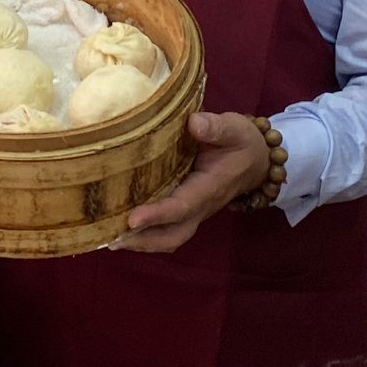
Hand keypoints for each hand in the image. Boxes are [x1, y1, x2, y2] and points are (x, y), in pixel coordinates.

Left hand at [118, 111, 270, 252]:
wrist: (257, 159)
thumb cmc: (242, 142)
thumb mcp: (233, 129)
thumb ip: (216, 127)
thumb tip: (193, 124)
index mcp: (209, 187)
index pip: (181, 206)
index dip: (157, 215)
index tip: (131, 220)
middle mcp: (200, 206)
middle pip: (173, 234)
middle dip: (144, 240)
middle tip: (110, 240)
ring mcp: (194, 210)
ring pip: (169, 236)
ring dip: (142, 242)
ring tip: (109, 239)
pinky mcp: (186, 207)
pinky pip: (167, 228)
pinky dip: (145, 233)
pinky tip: (120, 227)